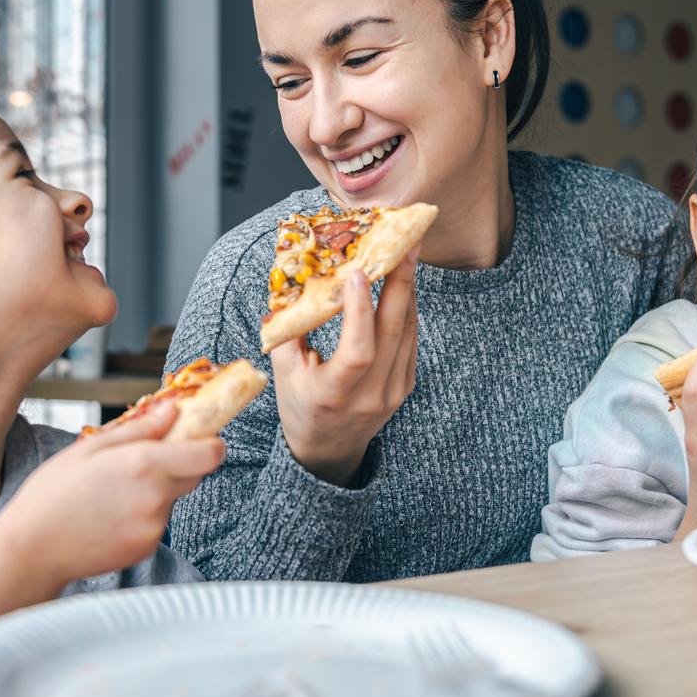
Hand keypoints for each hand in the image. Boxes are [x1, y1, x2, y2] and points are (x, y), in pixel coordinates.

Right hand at [0, 402, 225, 587]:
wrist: (30, 550)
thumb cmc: (53, 493)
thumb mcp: (92, 448)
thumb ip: (140, 428)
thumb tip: (173, 409)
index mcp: (145, 464)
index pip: (210, 453)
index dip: (210, 443)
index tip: (199, 436)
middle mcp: (157, 497)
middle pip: (195, 474)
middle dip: (179, 463)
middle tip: (142, 461)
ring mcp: (154, 526)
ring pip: (173, 498)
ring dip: (157, 490)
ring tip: (113, 492)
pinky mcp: (146, 547)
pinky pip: (157, 522)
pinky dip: (143, 515)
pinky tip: (110, 515)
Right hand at [270, 249, 418, 485]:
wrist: (329, 451)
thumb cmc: (300, 407)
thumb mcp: (284, 373)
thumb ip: (287, 331)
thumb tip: (288, 283)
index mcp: (336, 395)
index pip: (358, 350)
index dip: (360, 310)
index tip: (358, 271)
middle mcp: (371, 396)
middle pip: (393, 334)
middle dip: (400, 284)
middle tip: (404, 245)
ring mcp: (393, 393)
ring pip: (408, 333)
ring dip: (408, 291)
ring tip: (407, 254)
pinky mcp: (405, 387)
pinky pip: (411, 342)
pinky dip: (408, 311)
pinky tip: (404, 285)